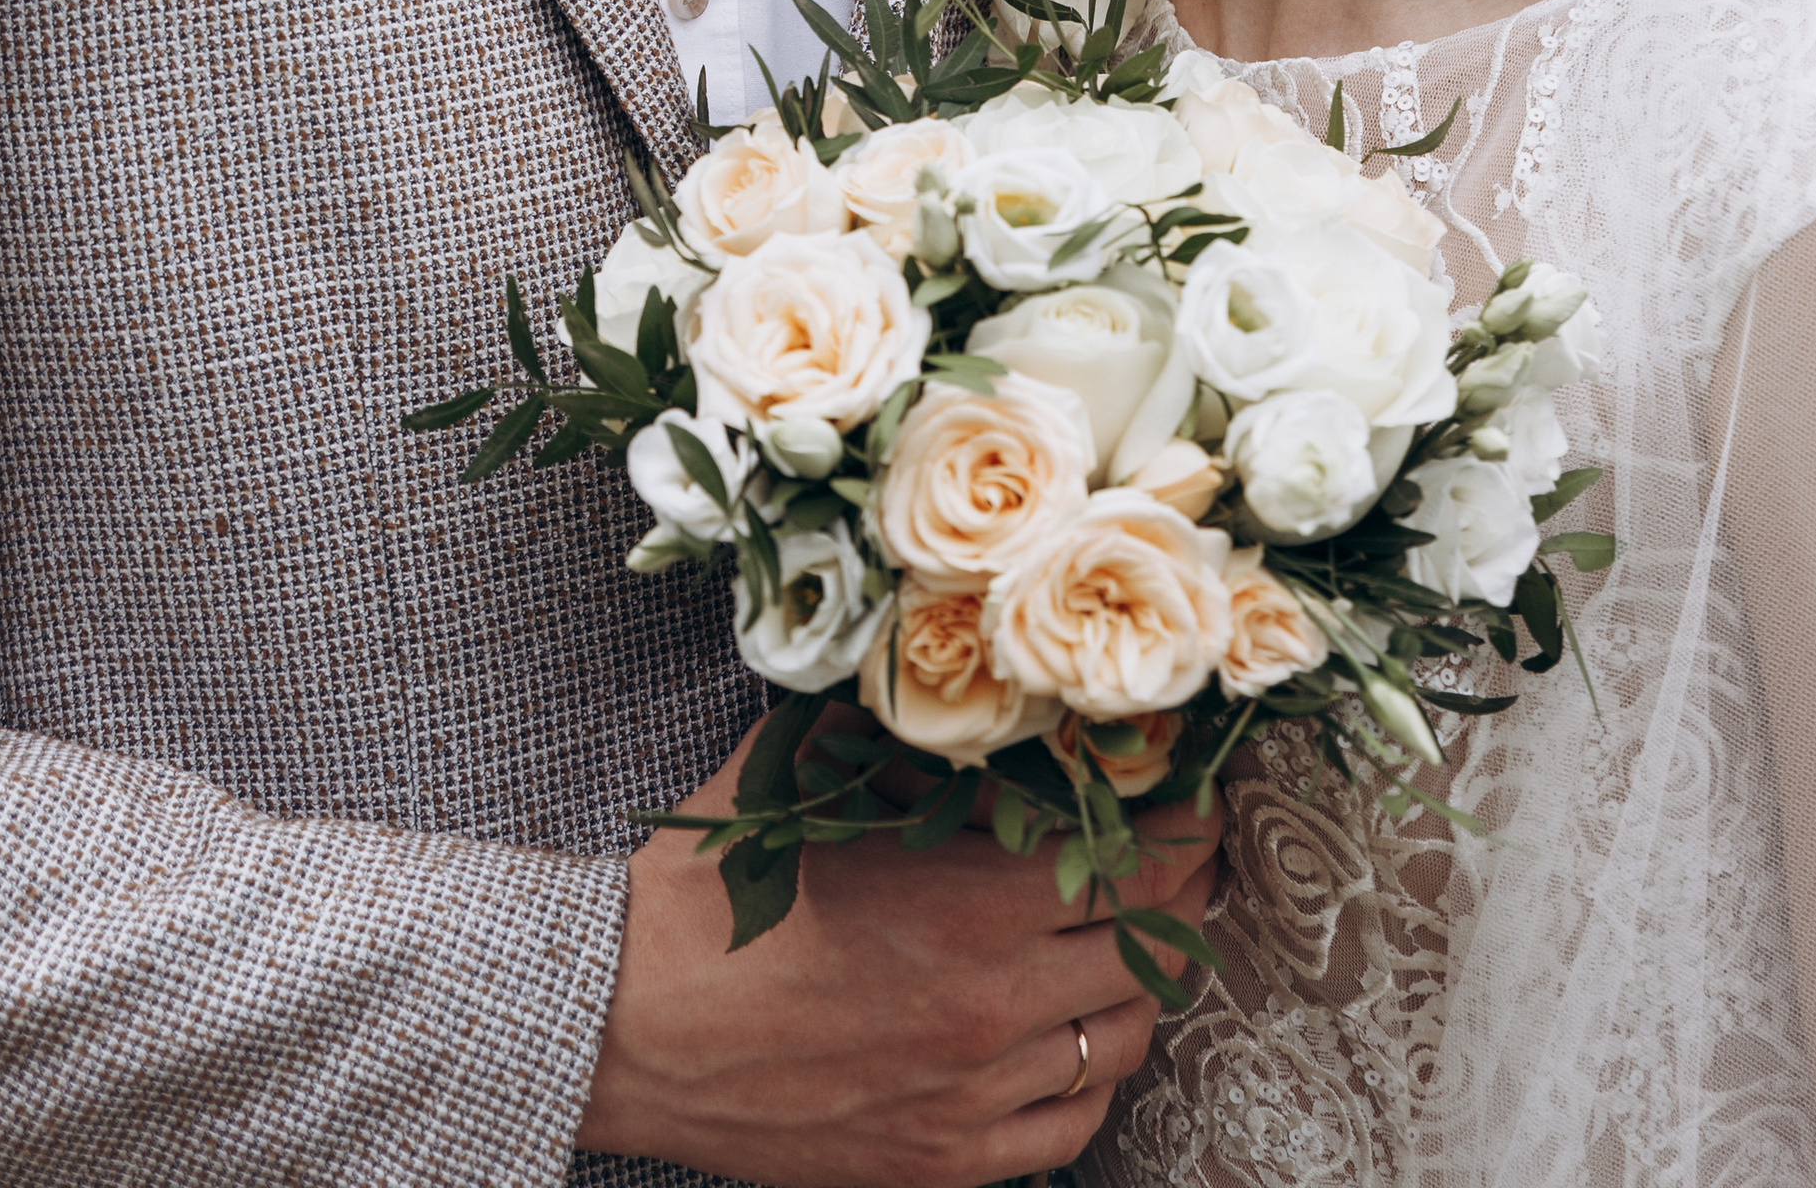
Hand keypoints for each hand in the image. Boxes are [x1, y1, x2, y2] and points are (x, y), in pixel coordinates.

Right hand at [577, 720, 1221, 1185]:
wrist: (621, 1024)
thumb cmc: (708, 890)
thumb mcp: (808, 774)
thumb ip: (907, 728)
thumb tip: (983, 675)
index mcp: (969, 901)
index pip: (1146, 859)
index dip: (1189, 821)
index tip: (1194, 791)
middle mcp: (992, 1007)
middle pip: (1157, 948)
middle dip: (1183, 891)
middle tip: (1180, 853)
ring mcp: (973, 1096)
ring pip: (1126, 1038)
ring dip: (1140, 980)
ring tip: (1126, 936)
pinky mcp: (944, 1162)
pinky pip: (1072, 1124)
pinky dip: (1092, 1073)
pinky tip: (1072, 1031)